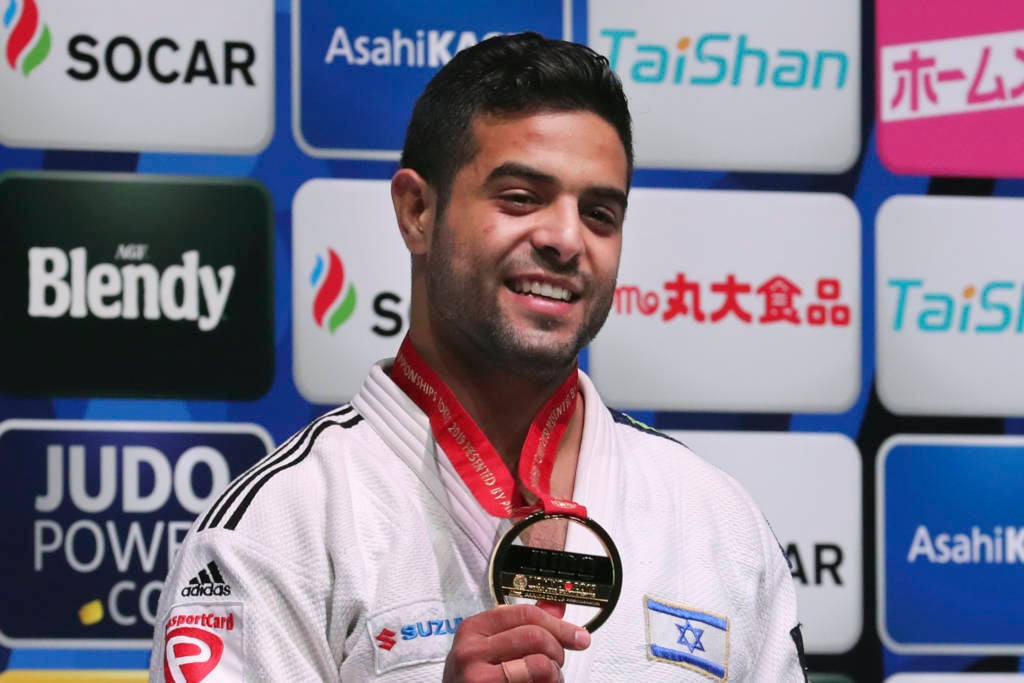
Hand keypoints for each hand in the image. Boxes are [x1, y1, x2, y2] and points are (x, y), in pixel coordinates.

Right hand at [442, 604, 590, 682]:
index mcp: (473, 628)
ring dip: (553, 674)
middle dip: (557, 650)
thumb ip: (522, 627)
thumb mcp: (491, 649)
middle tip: (558, 663)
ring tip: (547, 680)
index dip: (558, 624)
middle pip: (535, 636)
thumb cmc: (473, 681)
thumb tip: (555, 607)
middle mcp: (471, 649)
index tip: (577, 635)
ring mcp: (476, 675)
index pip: (525, 613)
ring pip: (539, 663)